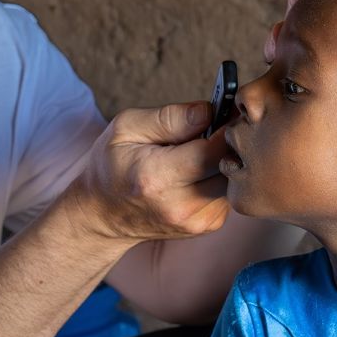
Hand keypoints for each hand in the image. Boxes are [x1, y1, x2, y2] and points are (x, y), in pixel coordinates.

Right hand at [72, 102, 231, 243]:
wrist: (103, 214)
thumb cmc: (112, 165)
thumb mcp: (127, 127)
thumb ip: (170, 117)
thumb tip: (209, 110)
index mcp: (156, 178)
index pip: (213, 150)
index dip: (225, 127)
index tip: (225, 111)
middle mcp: (180, 207)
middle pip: (229, 166)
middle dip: (228, 142)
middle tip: (214, 127)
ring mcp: (195, 222)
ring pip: (233, 180)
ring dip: (224, 161)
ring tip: (198, 150)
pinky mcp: (207, 226)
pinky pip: (227, 193)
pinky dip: (219, 177)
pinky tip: (198, 171)